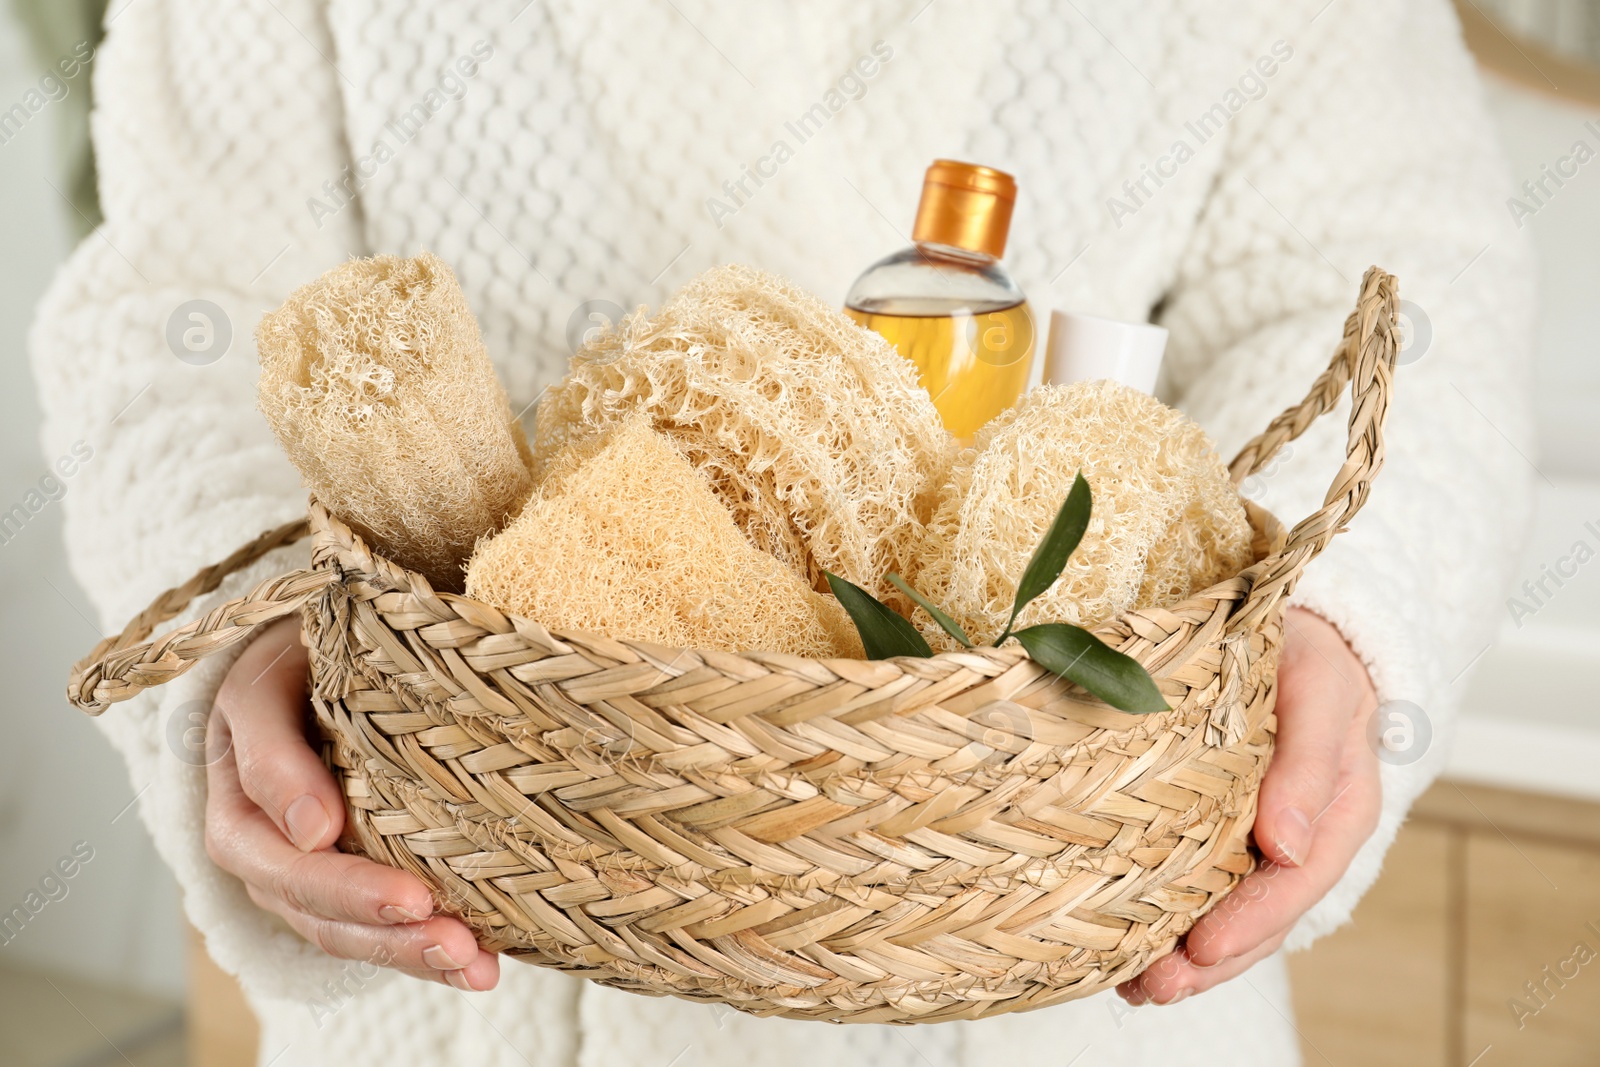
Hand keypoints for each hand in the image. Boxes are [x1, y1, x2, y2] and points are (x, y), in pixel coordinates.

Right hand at [203, 616, 499, 990]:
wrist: (305, 647)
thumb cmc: (291, 652)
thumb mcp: (267, 680)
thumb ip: (273, 746)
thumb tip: (313, 831)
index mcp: (237, 801)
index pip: (283, 863)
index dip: (346, 887)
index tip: (413, 895)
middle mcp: (266, 848)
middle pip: (320, 911)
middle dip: (391, 934)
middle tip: (458, 943)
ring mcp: (306, 868)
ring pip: (349, 931)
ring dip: (414, 954)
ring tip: (478, 966)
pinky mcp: (349, 873)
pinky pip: (378, 924)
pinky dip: (425, 947)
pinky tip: (482, 962)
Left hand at [1117, 606, 1380, 1004]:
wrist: (1301, 632)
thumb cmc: (1314, 658)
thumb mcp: (1320, 692)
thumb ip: (1309, 765)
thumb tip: (1287, 847)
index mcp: (1340, 808)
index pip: (1301, 879)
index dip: (1254, 919)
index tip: (1205, 945)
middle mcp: (1300, 835)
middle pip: (1263, 915)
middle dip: (1212, 960)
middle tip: (1157, 986)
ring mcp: (1260, 835)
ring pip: (1231, 911)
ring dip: (1187, 957)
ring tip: (1138, 986)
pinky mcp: (1220, 825)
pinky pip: (1199, 881)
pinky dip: (1167, 918)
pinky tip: (1125, 949)